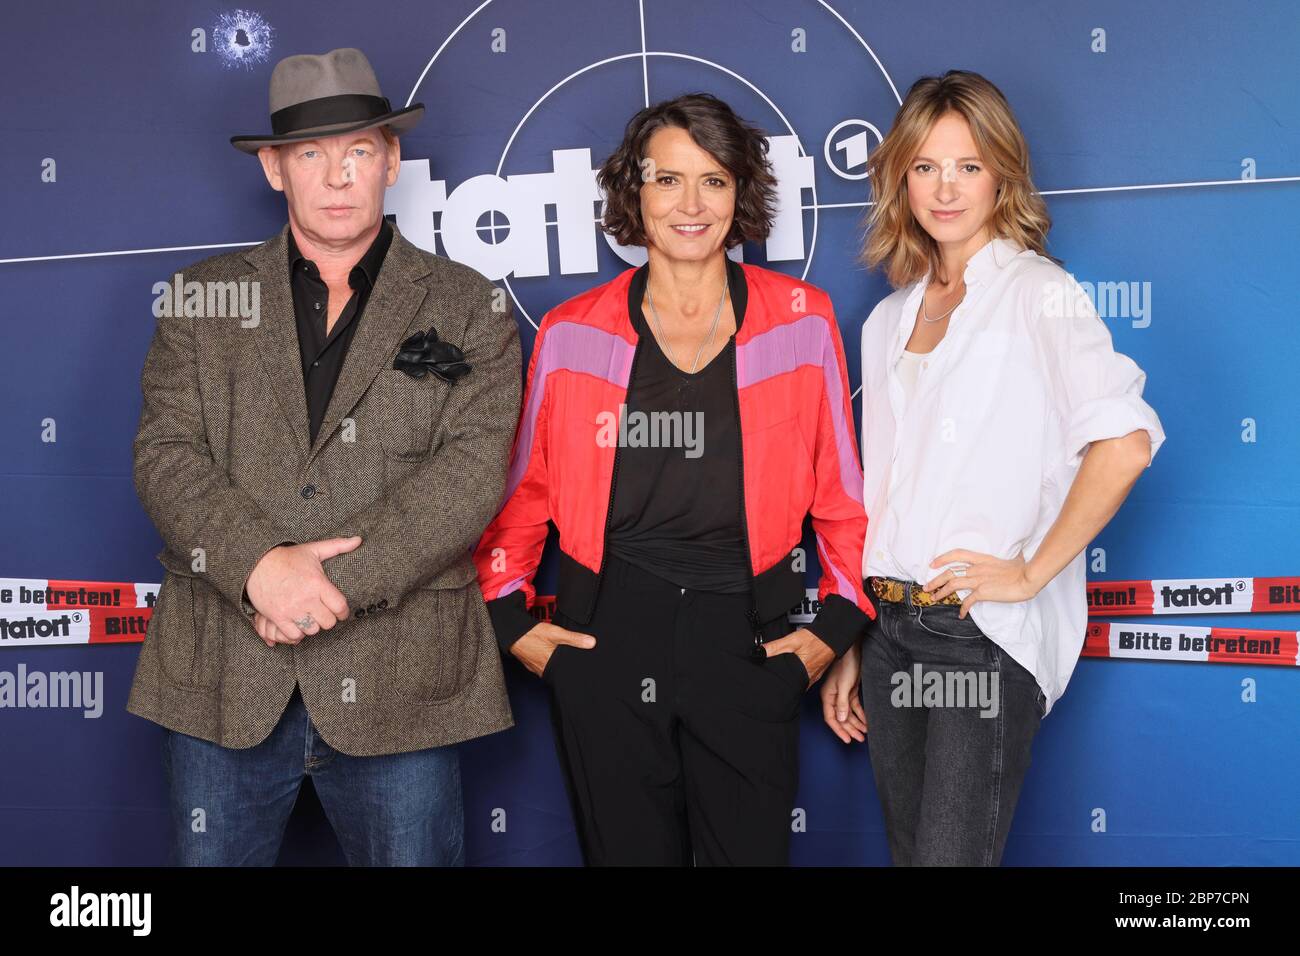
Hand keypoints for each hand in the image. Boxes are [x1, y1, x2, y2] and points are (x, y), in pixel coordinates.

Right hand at [245, 537, 359, 641]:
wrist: (256, 563)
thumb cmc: (287, 557)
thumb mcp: (313, 549)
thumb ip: (338, 546)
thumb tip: (359, 540)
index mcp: (317, 583)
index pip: (340, 607)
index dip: (343, 612)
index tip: (340, 612)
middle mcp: (306, 598)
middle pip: (328, 622)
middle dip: (328, 619)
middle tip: (323, 614)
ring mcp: (291, 609)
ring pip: (312, 630)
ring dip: (312, 625)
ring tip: (310, 618)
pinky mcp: (277, 616)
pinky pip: (293, 634)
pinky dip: (297, 632)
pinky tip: (297, 623)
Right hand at [510, 620, 596, 677]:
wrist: (512, 632)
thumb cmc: (532, 634)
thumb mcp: (556, 633)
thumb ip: (574, 638)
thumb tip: (591, 643)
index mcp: (551, 665)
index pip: (565, 674)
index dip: (573, 674)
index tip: (581, 674)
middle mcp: (542, 670)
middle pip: (558, 673)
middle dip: (566, 670)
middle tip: (573, 666)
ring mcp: (535, 668)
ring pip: (550, 671)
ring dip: (556, 667)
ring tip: (563, 662)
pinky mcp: (531, 665)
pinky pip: (542, 668)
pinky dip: (547, 664)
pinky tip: (550, 658)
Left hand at [761, 627, 834, 689]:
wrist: (832, 635)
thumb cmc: (815, 638)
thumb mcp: (792, 640)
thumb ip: (776, 647)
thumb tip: (760, 651)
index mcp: (803, 672)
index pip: (789, 686)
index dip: (780, 687)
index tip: (772, 686)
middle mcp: (810, 677)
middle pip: (795, 686)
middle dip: (786, 685)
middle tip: (776, 683)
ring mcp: (815, 675)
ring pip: (802, 683)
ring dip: (794, 681)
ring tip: (785, 679)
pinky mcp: (819, 671)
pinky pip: (808, 678)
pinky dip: (802, 676)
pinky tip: (798, 672)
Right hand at [820, 641, 865, 742]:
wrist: (853, 650)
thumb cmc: (846, 664)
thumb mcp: (844, 685)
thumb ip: (842, 703)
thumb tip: (841, 719)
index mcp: (828, 696)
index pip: (831, 718)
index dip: (839, 730)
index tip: (847, 739)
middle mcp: (834, 697)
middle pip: (841, 718)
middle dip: (850, 729)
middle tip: (859, 739)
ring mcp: (842, 694)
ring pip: (848, 714)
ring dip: (856, 723)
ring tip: (864, 733)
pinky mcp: (850, 691)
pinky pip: (855, 707)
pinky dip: (860, 715)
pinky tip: (866, 721)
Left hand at [924, 548, 1040, 617]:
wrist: (1028, 577)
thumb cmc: (1023, 568)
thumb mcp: (1012, 557)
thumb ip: (1005, 557)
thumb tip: (1016, 553)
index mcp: (981, 558)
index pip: (957, 554)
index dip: (942, 558)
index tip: (932, 564)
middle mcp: (976, 568)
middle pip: (949, 572)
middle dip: (935, 580)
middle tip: (926, 586)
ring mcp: (979, 580)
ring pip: (953, 585)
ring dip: (941, 592)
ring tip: (933, 598)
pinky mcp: (983, 592)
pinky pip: (968, 601)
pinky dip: (962, 609)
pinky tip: (961, 615)